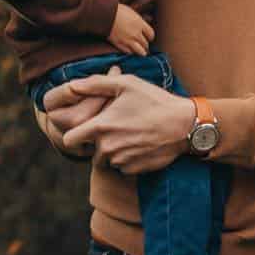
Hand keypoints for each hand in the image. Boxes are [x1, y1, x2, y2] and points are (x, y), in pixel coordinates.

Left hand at [42, 71, 191, 172]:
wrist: (185, 125)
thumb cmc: (155, 101)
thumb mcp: (126, 84)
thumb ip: (94, 84)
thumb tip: (71, 86)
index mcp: (100, 127)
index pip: (69, 140)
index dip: (74, 134)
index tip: (84, 130)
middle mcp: (108, 147)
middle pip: (90, 151)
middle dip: (98, 143)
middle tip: (116, 129)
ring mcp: (121, 161)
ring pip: (107, 160)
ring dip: (113, 152)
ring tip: (131, 135)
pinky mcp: (134, 170)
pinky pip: (122, 167)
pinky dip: (127, 159)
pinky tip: (140, 145)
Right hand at [110, 3, 153, 55]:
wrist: (104, 14)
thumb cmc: (117, 10)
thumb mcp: (132, 13)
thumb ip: (139, 21)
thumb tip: (143, 27)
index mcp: (140, 24)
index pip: (151, 35)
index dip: (150, 37)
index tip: (148, 37)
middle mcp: (136, 33)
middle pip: (146, 44)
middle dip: (145, 44)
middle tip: (143, 44)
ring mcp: (128, 40)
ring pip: (140, 51)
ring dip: (141, 51)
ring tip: (140, 51)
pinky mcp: (120, 44)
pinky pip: (129, 52)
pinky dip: (131, 52)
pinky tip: (130, 50)